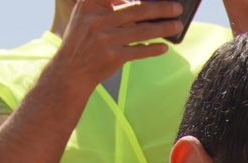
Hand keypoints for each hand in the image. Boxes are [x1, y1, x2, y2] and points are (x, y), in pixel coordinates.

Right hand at [56, 0, 183, 88]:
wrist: (70, 71)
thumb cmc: (83, 40)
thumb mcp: (87, 16)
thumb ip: (110, 6)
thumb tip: (144, 2)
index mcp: (90, 4)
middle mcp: (98, 19)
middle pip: (138, 9)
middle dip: (162, 8)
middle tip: (177, 7)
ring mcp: (106, 39)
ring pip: (143, 31)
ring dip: (164, 27)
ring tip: (177, 25)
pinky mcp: (113, 57)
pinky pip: (140, 51)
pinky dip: (154, 49)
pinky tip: (164, 47)